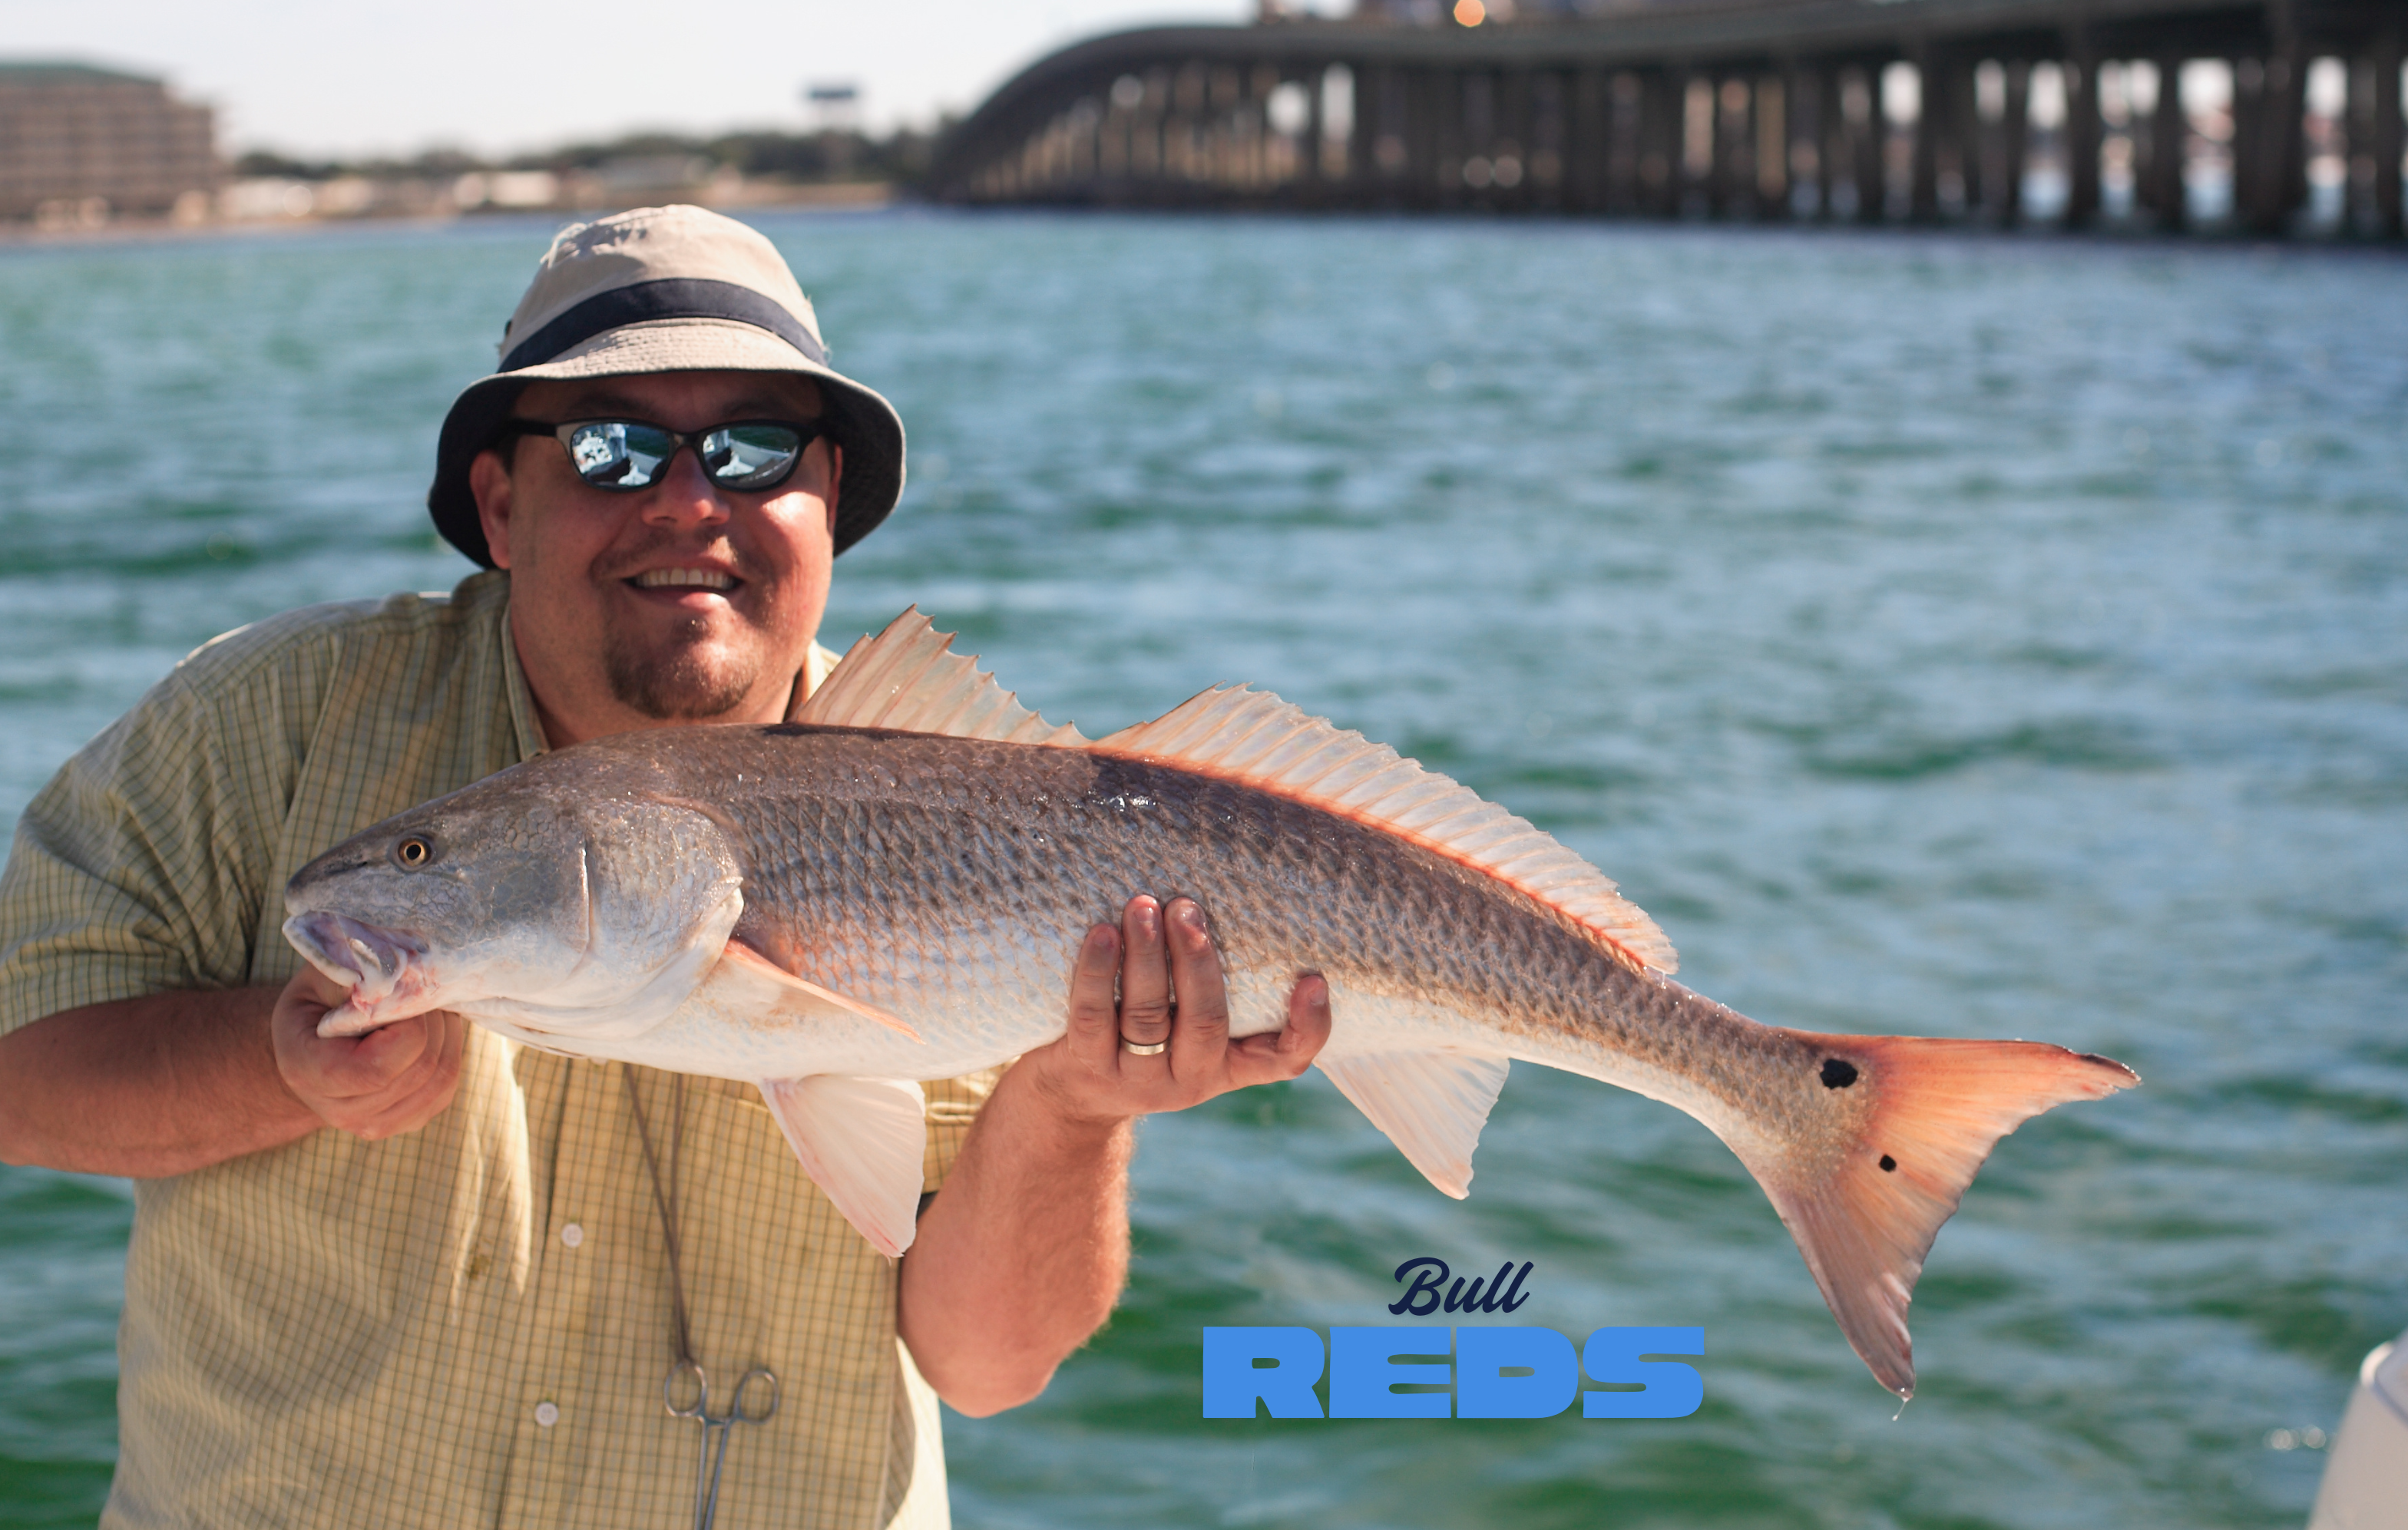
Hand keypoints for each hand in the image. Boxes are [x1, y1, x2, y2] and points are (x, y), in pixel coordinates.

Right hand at [269, 967, 466, 1140]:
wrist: (313, 1043)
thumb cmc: (318, 1000)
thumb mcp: (323, 977)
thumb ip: (352, 974)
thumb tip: (391, 974)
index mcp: (307, 1072)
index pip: (377, 1067)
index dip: (408, 1027)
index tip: (402, 994)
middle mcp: (338, 1111)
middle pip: (419, 1070)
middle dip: (434, 1022)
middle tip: (423, 992)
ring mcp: (373, 1124)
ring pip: (440, 1081)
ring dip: (448, 1036)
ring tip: (429, 1008)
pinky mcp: (405, 1121)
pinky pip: (446, 1089)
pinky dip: (450, 1053)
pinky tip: (433, 1030)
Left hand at [1021, 894, 1330, 1126]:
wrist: (1075, 1093)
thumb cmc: (1149, 1033)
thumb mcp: (1190, 1023)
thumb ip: (1218, 980)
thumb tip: (1234, 881)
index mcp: (1231, 1064)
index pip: (1286, 1058)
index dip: (1308, 1025)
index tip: (1313, 979)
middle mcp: (1191, 1078)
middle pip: (1206, 1023)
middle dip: (1197, 961)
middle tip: (1187, 908)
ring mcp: (1138, 1079)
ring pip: (1147, 1017)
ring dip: (1146, 954)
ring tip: (1143, 906)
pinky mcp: (1088, 1069)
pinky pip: (1093, 1018)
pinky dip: (1098, 973)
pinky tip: (1101, 934)